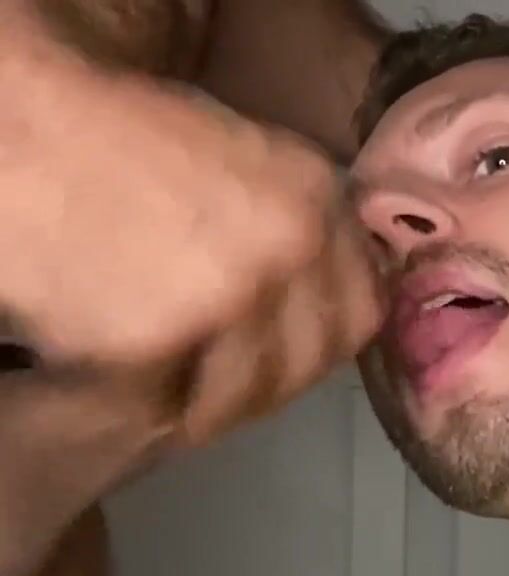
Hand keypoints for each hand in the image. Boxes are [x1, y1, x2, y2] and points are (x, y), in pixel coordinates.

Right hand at [0, 70, 385, 442]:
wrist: (24, 136)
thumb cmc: (118, 133)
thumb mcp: (242, 157)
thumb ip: (294, 221)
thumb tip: (325, 287)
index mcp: (315, 195)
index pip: (364, 310)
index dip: (328, 336)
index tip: (298, 346)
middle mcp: (291, 246)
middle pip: (312, 361)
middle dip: (273, 377)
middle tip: (226, 374)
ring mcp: (231, 297)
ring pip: (248, 394)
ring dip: (214, 398)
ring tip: (173, 376)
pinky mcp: (160, 341)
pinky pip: (175, 400)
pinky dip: (154, 396)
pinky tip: (130, 370)